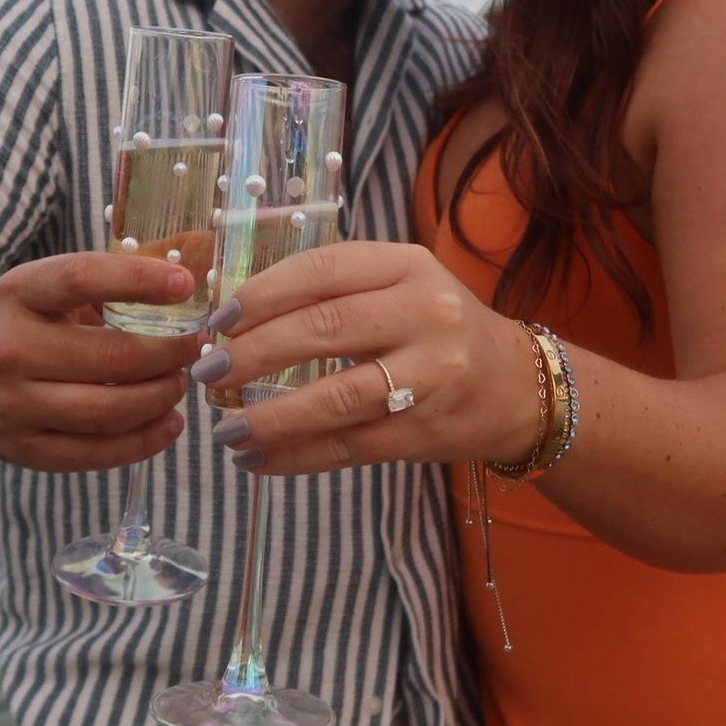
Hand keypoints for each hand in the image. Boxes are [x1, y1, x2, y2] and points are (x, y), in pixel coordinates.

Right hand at [0, 252, 204, 472]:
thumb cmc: (17, 320)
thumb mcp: (46, 285)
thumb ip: (112, 277)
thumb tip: (192, 266)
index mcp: (17, 293)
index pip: (80, 279)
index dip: (138, 279)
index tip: (185, 282)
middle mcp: (8, 349)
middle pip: (108, 357)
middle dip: (168, 353)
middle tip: (194, 345)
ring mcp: (10, 406)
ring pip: (106, 411)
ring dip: (159, 397)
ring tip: (180, 381)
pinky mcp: (19, 450)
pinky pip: (93, 454)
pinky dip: (142, 442)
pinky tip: (169, 423)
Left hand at [190, 242, 539, 474]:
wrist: (519, 386)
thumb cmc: (437, 326)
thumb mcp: (399, 284)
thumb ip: (334, 291)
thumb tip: (236, 319)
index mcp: (408, 264)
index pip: (322, 270)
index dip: (262, 294)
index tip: (218, 322)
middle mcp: (425, 312)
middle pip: (324, 330)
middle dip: (254, 354)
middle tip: (206, 374)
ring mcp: (432, 374)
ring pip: (337, 397)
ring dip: (271, 418)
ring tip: (225, 430)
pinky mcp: (427, 431)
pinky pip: (351, 446)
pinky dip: (298, 456)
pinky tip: (259, 460)